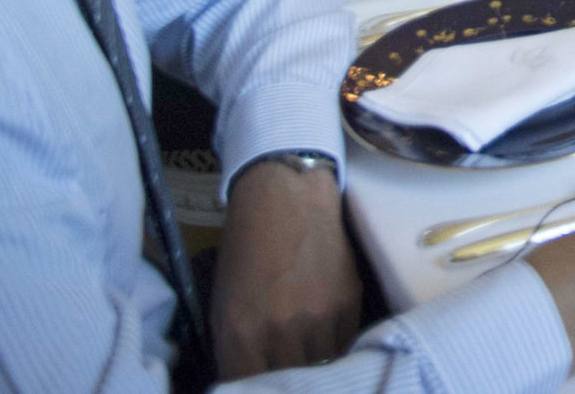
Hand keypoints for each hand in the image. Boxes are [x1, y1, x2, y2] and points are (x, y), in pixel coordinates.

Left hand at [212, 158, 359, 375]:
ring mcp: (320, 318)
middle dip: (286, 382)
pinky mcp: (349, 302)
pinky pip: (344, 346)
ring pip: (322, 370)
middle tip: (284, 371)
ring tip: (307, 358)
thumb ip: (238, 354)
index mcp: (242, 335)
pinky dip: (335, 350)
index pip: (252, 389)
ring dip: (314, 369)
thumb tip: (255, 384)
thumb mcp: (225, 307)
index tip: (260, 387)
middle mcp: (282, 332)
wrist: (287, 199)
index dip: (256, 391)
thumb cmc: (245, 252)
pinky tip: (325, 339)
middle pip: (291, 383)